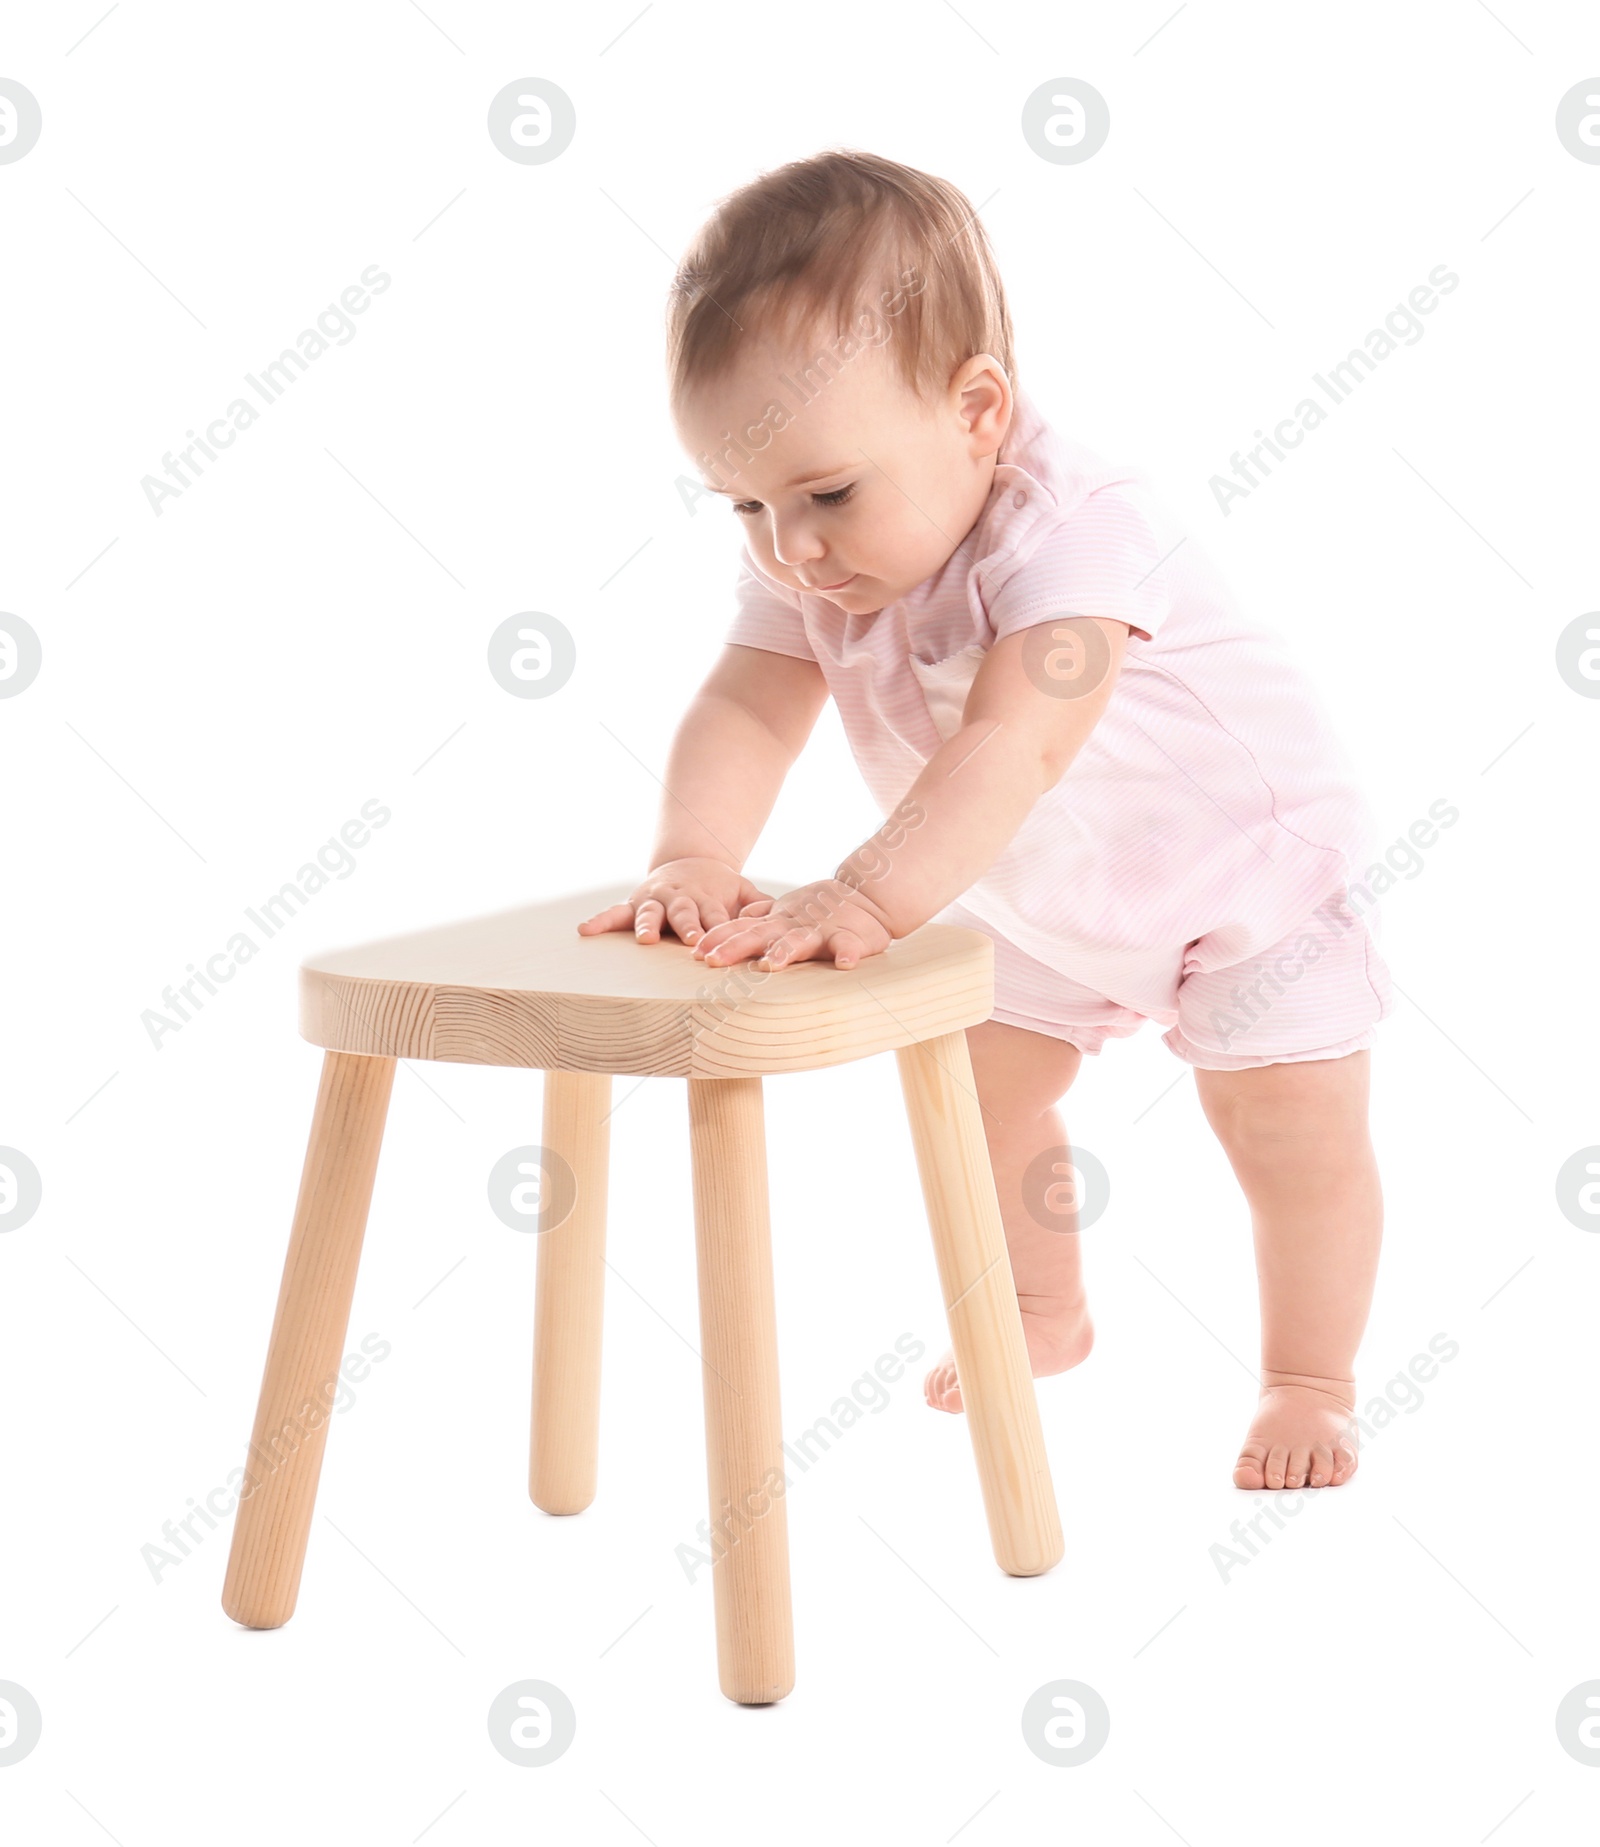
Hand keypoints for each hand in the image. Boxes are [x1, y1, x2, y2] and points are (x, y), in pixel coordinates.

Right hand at [576, 858, 772, 946]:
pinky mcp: (635, 904)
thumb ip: (761, 905)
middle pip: (685, 914)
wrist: (691, 864)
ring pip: (649, 912)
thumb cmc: (722, 890)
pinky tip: (584, 930)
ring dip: (647, 924)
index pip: (716, 917)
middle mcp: (680, 899)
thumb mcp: (744, 892)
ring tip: (644, 938)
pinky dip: (600, 921)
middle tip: (692, 940)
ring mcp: (655, 900)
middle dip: (688, 927)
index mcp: (709, 899)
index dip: (720, 929)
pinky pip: (615, 913)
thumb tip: (780, 913)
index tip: (724, 943)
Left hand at [690, 877, 893, 971]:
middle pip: (759, 936)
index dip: (718, 938)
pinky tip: (845, 964)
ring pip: (799, 941)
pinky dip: (847, 953)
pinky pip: (849, 946)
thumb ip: (761, 915)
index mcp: (777, 922)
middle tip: (712, 961)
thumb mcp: (786, 911)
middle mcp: (793, 925)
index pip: (741, 929)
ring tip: (770, 965)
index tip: (696, 953)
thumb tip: (736, 919)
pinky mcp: (849, 936)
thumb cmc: (823, 909)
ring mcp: (820, 930)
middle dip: (734, 947)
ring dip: (784, 952)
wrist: (867, 896)